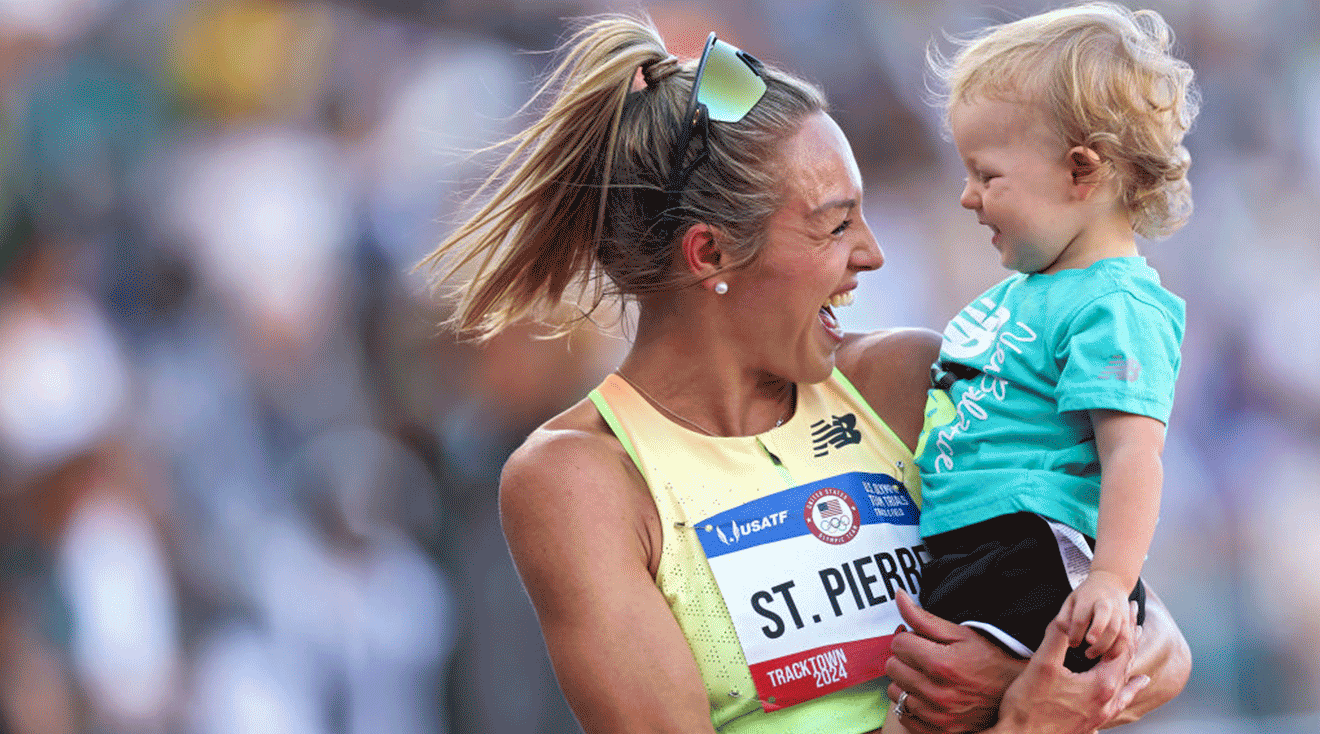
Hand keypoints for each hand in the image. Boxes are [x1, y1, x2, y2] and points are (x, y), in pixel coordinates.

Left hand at [884, 589, 1024, 733]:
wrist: (1016, 692)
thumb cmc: (989, 659)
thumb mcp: (960, 633)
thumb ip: (923, 617)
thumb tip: (898, 595)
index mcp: (941, 664)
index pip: (898, 643)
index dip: (909, 638)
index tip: (922, 641)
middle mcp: (937, 693)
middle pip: (893, 667)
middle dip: (905, 658)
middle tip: (924, 657)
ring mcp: (937, 716)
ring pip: (895, 692)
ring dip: (905, 682)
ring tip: (926, 676)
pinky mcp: (939, 731)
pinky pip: (905, 716)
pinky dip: (911, 704)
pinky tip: (927, 695)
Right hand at [992, 603, 1148, 733]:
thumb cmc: (1028, 705)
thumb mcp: (1042, 665)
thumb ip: (1057, 638)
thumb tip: (1066, 617)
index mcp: (1100, 685)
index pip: (1121, 648)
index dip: (1125, 624)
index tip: (1128, 605)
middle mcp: (1106, 701)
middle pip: (1126, 665)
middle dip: (1131, 639)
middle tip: (1134, 618)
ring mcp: (1100, 715)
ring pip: (1124, 688)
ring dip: (1131, 669)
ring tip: (1140, 659)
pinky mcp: (1091, 724)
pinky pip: (1117, 706)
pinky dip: (1126, 696)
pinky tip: (1127, 696)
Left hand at [1056, 571, 1133, 660]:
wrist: (1111, 581)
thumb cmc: (1086, 595)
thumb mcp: (1070, 600)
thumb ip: (1064, 617)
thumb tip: (1067, 634)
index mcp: (1088, 599)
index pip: (1081, 618)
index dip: (1075, 634)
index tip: (1072, 644)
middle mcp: (1106, 605)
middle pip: (1104, 622)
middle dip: (1096, 638)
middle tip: (1086, 653)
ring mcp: (1119, 613)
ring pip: (1118, 632)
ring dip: (1106, 648)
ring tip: (1093, 656)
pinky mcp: (1128, 621)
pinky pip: (1126, 638)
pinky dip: (1118, 650)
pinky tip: (1107, 658)